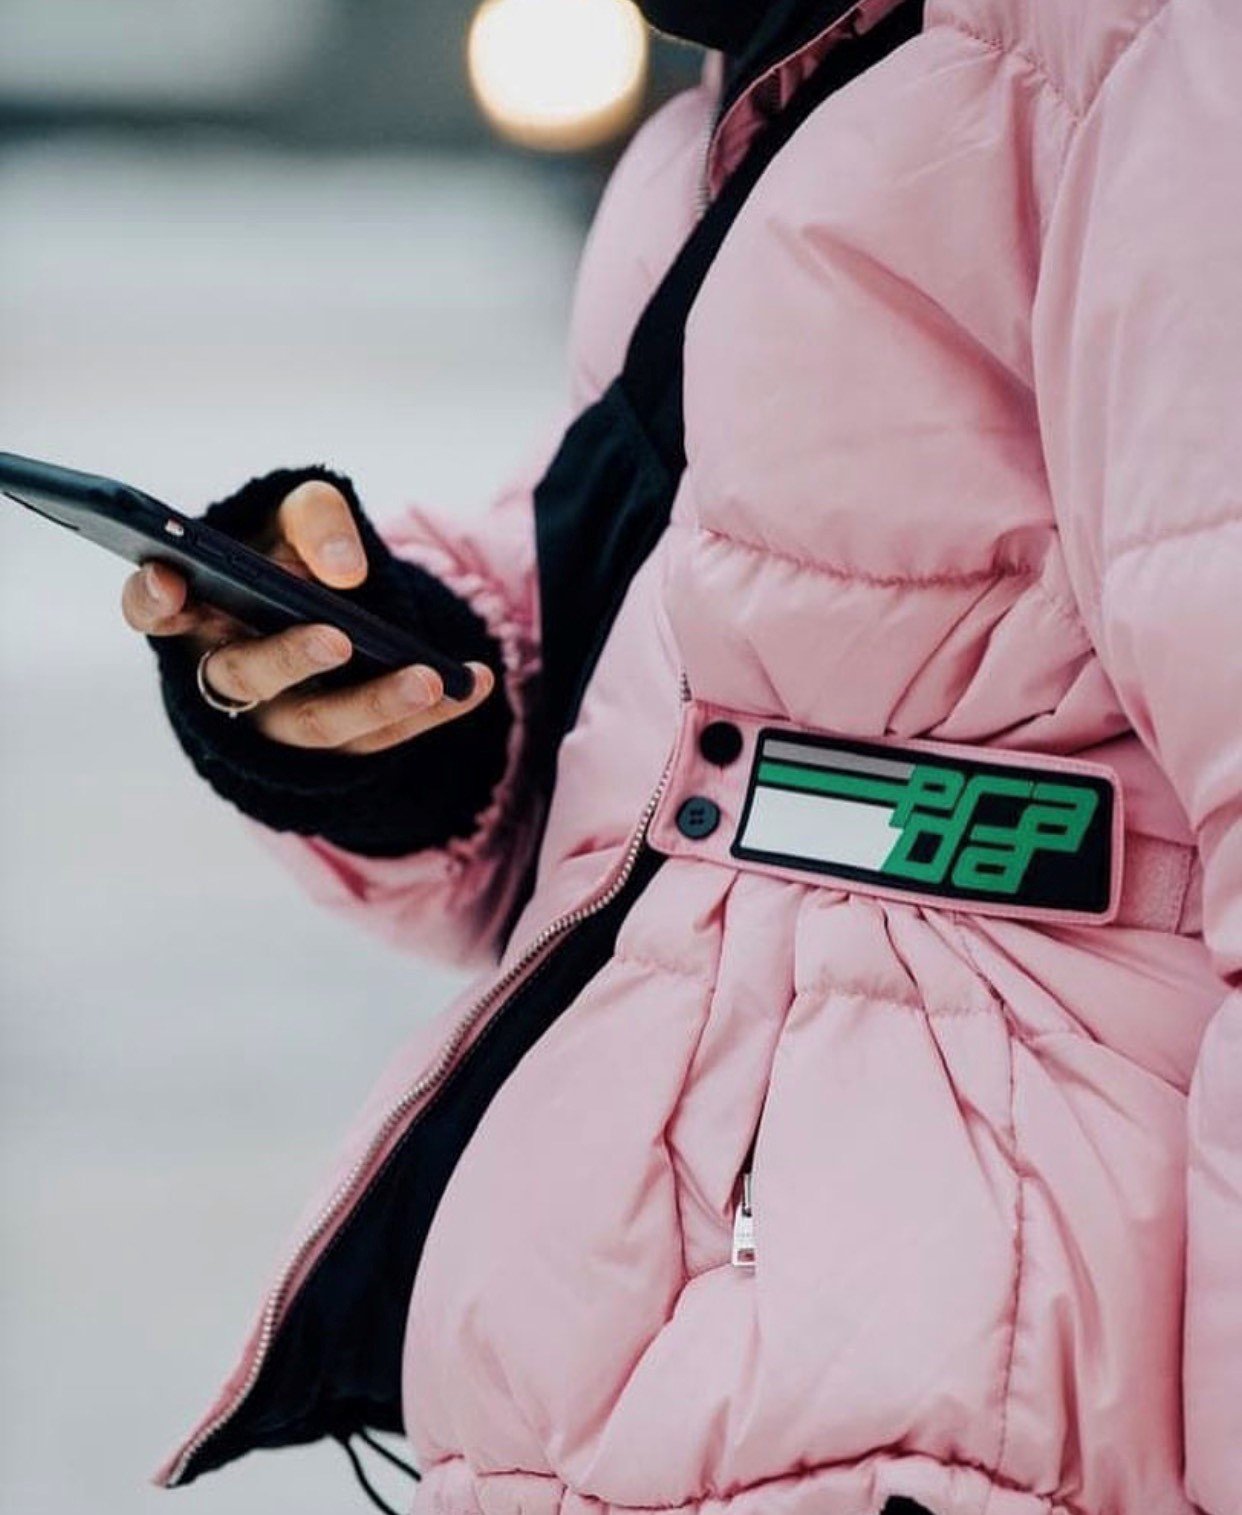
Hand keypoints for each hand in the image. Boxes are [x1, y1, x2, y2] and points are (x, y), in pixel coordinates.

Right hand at [122, 479, 494, 753]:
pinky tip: (477, 682)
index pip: (154, 612)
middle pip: (246, 677)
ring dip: (376, 703)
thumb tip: (345, 571)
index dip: (153, 599)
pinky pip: (385, 738)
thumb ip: (316, 520)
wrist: (329, 602)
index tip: (169, 579)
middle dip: (291, 658)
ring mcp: (284, 717)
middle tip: (336, 637)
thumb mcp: (301, 517)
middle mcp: (232, 673)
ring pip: (320, 724)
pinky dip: (435, 713)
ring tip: (428, 678)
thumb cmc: (294, 555)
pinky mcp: (341, 744)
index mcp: (199, 612)